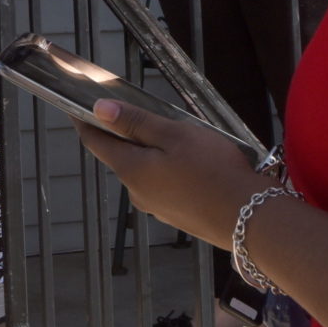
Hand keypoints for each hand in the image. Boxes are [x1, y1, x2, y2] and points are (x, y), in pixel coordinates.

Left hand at [72, 98, 258, 247]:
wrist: (249, 219)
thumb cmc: (213, 172)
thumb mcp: (174, 135)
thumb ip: (135, 122)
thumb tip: (99, 110)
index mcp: (131, 170)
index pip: (95, 142)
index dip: (86, 122)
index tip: (78, 107)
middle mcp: (137, 192)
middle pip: (122, 156)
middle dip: (127, 135)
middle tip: (145, 114)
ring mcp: (156, 207)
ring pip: (145, 172)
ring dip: (153, 154)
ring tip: (181, 138)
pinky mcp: (176, 215)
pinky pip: (164, 186)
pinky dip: (169, 171)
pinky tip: (194, 164)